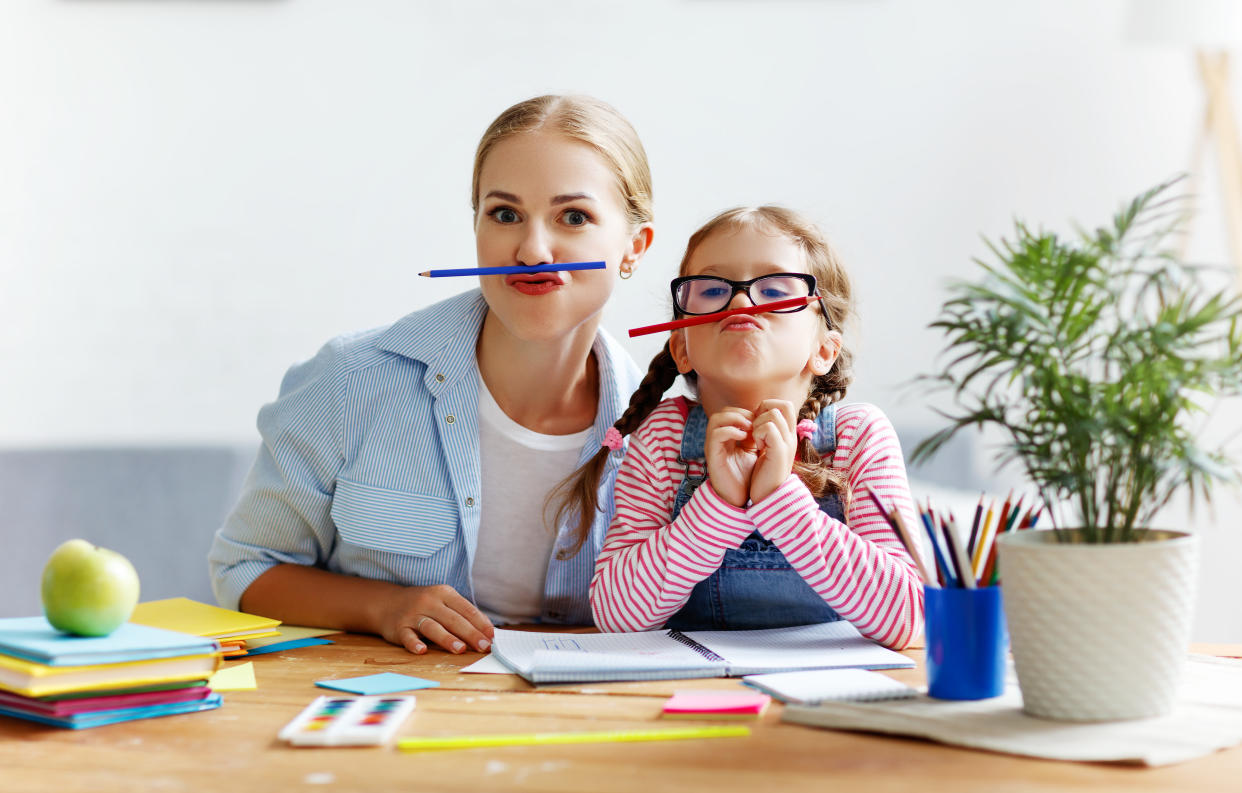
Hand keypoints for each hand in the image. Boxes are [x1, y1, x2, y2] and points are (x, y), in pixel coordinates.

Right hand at [378, 584, 493, 654]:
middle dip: (470, 634)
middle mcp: (429, 602)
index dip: (480, 623)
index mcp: (444, 593)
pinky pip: (407, 636)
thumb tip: (488, 631)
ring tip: (460, 649)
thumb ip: (463, 615)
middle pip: (453, 619)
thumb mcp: (444, 603)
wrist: (388, 603)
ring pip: (432, 627)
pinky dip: (414, 643)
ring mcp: (413, 614)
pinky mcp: (399, 628)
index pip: (466, 609)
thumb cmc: (425, 606)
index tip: (492, 637)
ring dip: (447, 638)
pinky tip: (422, 650)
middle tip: (484, 647)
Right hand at [705, 407, 757, 507]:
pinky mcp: (712, 455)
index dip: (746, 412)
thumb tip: (767, 420)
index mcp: (727, 437)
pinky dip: (730, 430)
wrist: (740, 497)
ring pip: (716, 419)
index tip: (760, 422)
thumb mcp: (755, 450)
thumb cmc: (747, 476)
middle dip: (741, 413)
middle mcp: (718, 439)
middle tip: (756, 423)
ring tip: (750, 427)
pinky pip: (716, 434)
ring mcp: (713, 446)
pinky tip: (743, 437)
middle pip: (723, 412)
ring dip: (735, 419)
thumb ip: (757, 435)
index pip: (732, 412)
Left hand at [749, 399, 797, 504]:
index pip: (785, 405)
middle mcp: (792, 436)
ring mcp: (788, 443)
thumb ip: (767, 432)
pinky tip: (757, 446)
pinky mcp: (780, 451)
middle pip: (783, 404)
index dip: (767, 407)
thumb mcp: (767, 449)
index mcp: (789, 435)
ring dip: (758, 424)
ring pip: (773, 414)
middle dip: (764, 411)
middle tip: (755, 429)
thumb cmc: (764, 474)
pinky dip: (758, 433)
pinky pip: (768, 427)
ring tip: (756, 441)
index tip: (757, 423)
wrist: (768, 496)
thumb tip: (759, 414)